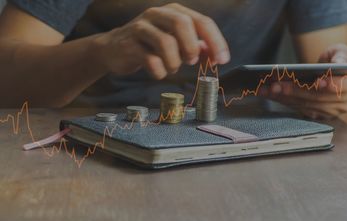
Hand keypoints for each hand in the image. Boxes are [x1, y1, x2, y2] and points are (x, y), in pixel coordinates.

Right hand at [92, 3, 229, 79]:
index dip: (216, 41)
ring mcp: (141, 27)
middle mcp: (158, 14)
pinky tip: (158, 72)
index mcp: (174, 12)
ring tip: (171, 67)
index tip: (222, 60)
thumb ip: (195, 46)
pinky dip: (159, 72)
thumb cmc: (149, 46)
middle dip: (191, 47)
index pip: (202, 22)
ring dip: (174, 62)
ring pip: (166, 43)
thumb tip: (214, 55)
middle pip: (182, 24)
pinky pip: (150, 60)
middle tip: (191, 62)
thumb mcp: (175, 43)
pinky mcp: (129, 44)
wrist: (114, 49)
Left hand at [260, 44, 346, 121]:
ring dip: (283, 98)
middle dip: (294, 91)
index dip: (330, 85)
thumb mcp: (341, 52)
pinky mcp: (315, 114)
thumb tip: (338, 62)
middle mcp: (343, 102)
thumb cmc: (336, 60)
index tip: (317, 82)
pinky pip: (298, 108)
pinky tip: (269, 95)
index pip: (342, 87)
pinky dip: (283, 101)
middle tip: (275, 86)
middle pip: (316, 98)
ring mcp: (329, 111)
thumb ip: (341, 55)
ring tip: (265, 90)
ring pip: (304, 105)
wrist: (334, 74)